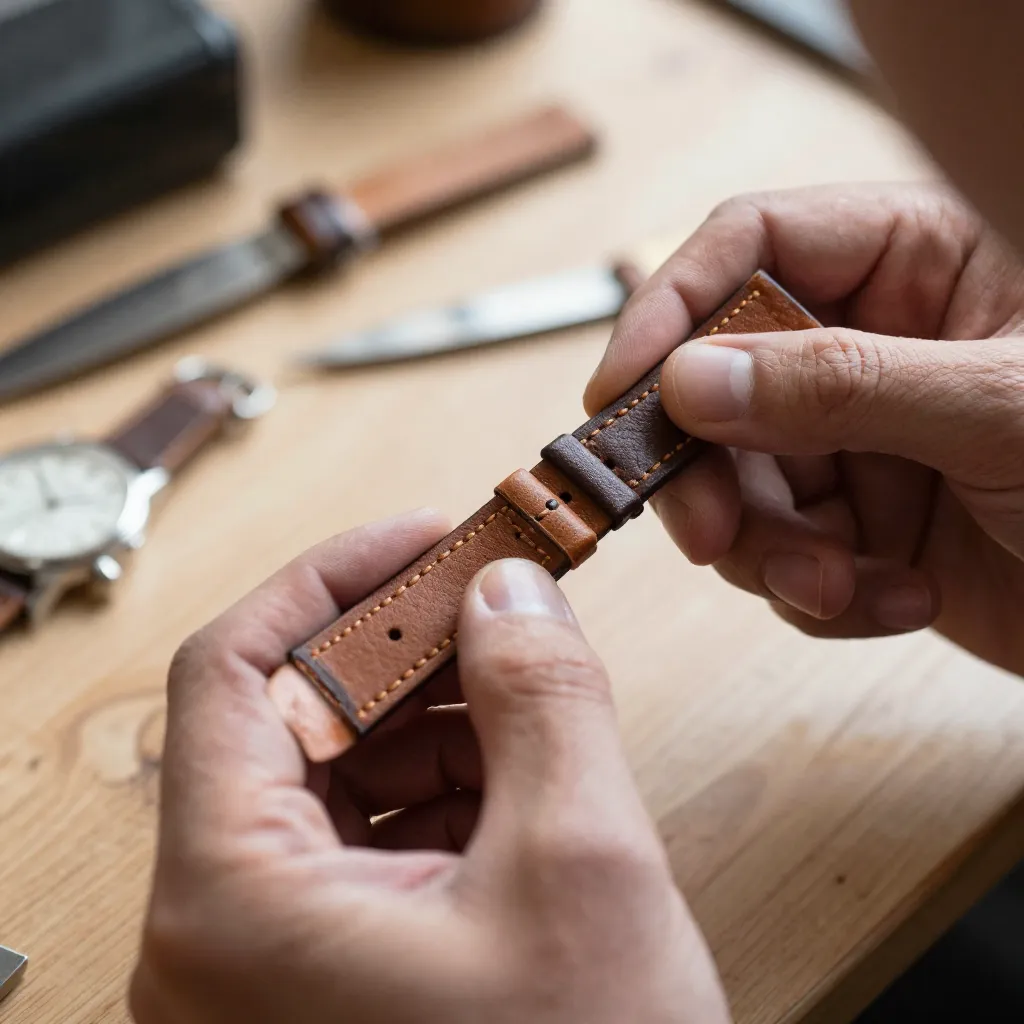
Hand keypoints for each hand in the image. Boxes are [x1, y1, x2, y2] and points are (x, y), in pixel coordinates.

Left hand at [130, 510, 730, 1023]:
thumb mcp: (580, 869)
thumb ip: (541, 697)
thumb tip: (509, 589)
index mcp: (232, 906)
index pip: (229, 670)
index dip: (329, 581)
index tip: (421, 538)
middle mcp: (221, 936)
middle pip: (288, 718)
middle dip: (402, 646)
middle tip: (495, 597)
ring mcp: (270, 963)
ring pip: (335, 773)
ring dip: (431, 710)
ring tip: (523, 680)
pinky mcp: (331, 977)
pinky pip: (368, 836)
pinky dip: (442, 780)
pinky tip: (515, 763)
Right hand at [585, 183, 1023, 674]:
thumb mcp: (1000, 408)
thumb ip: (841, 384)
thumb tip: (693, 379)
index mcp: (914, 263)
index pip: (749, 246)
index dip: (669, 309)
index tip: (620, 392)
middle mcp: (870, 347)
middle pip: (720, 384)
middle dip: (711, 471)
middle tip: (711, 532)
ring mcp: (860, 441)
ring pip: (740, 486)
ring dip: (772, 552)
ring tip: (840, 584)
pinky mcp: (860, 527)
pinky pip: (783, 558)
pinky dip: (819, 594)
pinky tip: (892, 601)